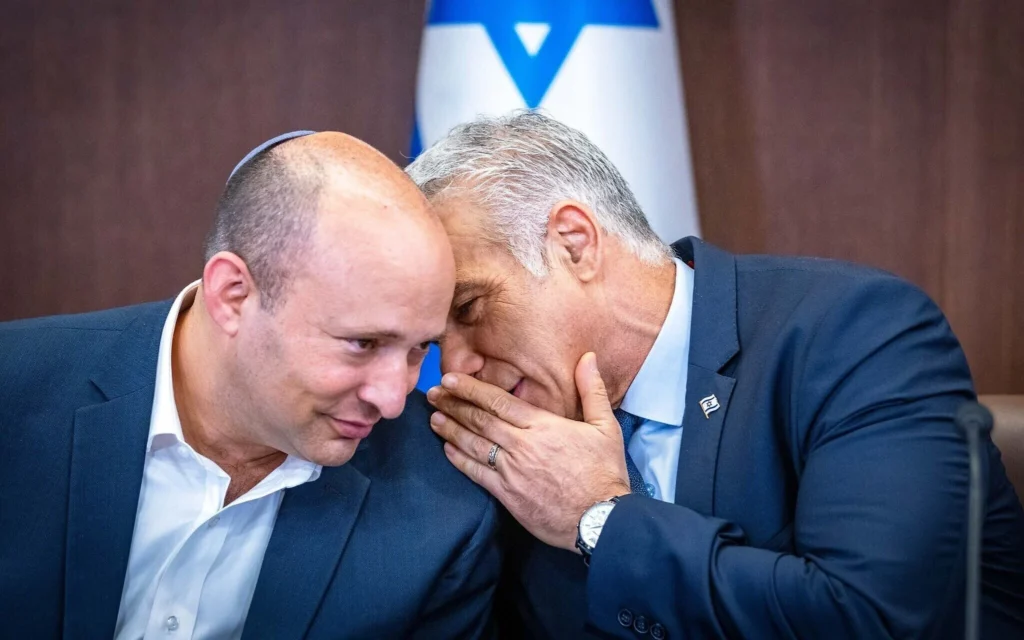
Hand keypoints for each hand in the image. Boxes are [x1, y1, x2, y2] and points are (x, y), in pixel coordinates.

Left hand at [426, 352, 630, 550]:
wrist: (600, 519)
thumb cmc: (604, 472)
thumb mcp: (605, 426)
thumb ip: (592, 390)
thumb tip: (587, 357)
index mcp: (542, 425)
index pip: (498, 401)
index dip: (471, 389)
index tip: (450, 379)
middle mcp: (521, 445)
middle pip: (479, 420)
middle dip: (453, 404)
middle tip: (432, 393)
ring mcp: (511, 471)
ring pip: (473, 445)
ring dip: (450, 429)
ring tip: (434, 417)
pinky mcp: (507, 495)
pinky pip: (477, 474)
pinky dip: (459, 460)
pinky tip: (447, 449)